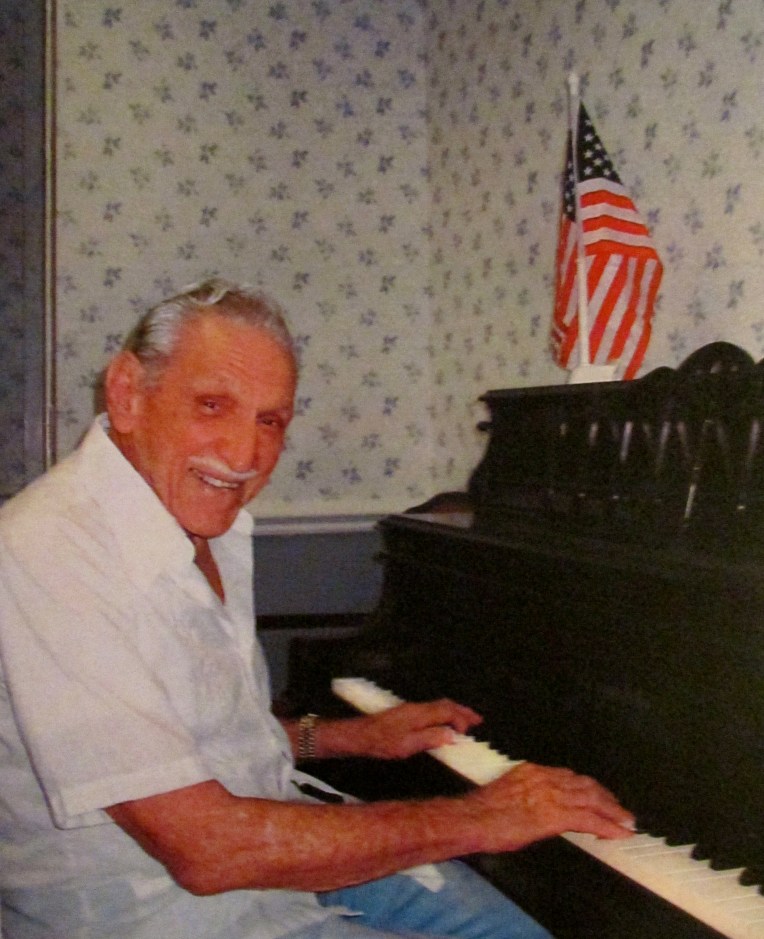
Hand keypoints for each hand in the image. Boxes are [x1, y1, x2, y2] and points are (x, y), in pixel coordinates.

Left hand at [322, 699, 482, 760]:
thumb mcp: (407, 746)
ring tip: (465, 720)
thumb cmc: (380, 742)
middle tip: (478, 720)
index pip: (447, 712)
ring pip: (438, 705)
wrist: (358, 735)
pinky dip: (443, 713)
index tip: (468, 734)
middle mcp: (416, 708)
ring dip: (454, 711)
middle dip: (463, 711)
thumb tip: (451, 735)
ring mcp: (410, 709)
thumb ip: (430, 739)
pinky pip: (431, 709)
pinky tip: (443, 722)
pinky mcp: (405, 714)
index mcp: (419, 713)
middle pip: (445, 705)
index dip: (461, 721)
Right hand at [464, 762, 635, 852]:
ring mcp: (551, 795)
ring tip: (625, 821)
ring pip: (592, 799)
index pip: (569, 777)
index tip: (598, 796)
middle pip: (585, 785)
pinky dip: (607, 825)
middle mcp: (545, 778)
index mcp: (533, 771)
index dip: (588, 788)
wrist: (472, 819)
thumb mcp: (509, 794)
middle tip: (620, 810)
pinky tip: (617, 832)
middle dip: (606, 797)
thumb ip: (529, 796)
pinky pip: (588, 819)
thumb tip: (540, 810)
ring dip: (612, 811)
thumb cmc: (482, 812)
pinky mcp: (554, 815)